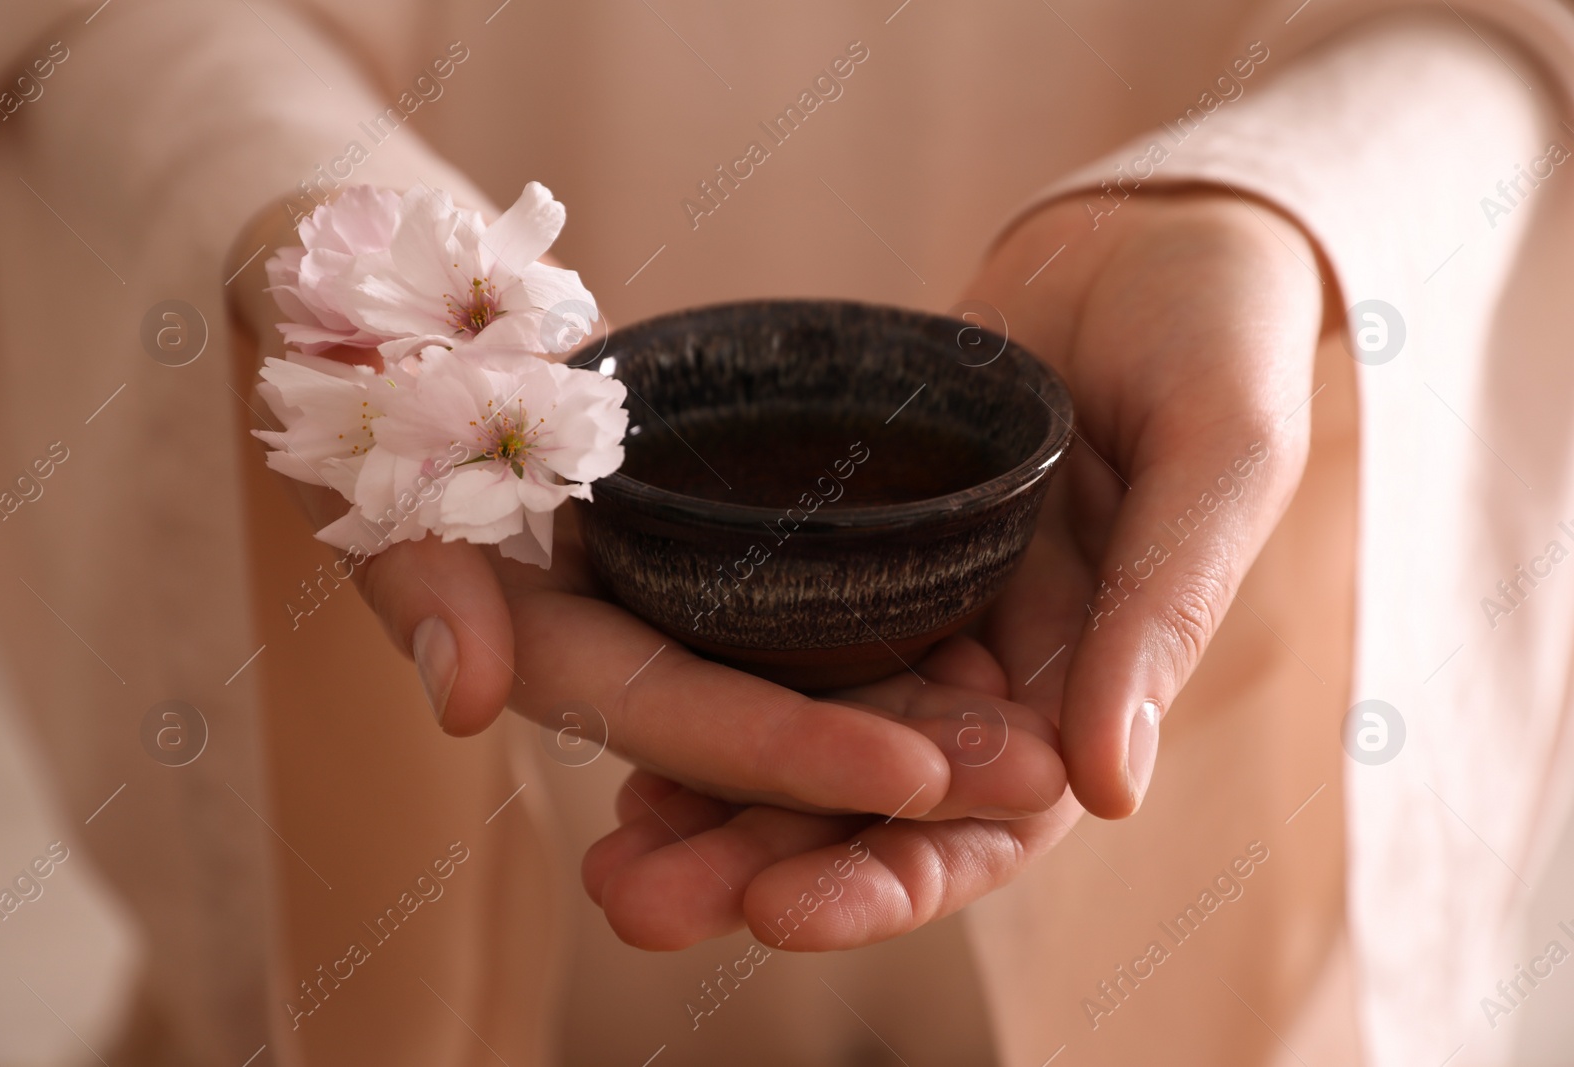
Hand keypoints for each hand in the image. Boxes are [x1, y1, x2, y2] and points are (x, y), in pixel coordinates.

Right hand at [223, 198, 1065, 825]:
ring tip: (1047, 751)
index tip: (917, 775)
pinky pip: (812, 610)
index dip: (787, 751)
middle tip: (1037, 786)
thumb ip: (419, 574)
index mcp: (545, 646)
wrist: (404, 307)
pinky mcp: (714, 555)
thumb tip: (463, 701)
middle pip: (764, 727)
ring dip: (921, 723)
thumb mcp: (380, 448)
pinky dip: (896, 643)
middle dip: (891, 770)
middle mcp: (620, 646)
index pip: (675, 715)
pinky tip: (999, 659)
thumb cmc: (379, 364)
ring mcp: (672, 606)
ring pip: (805, 684)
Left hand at [581, 189, 1323, 949]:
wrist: (1145, 240)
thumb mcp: (1216, 460)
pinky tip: (615, 722)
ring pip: (801, 729)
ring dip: (705, 795)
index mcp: (1084, 684)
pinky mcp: (852, 541)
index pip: (981, 824)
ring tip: (605, 855)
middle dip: (757, 860)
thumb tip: (1110, 789)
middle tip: (633, 906)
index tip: (779, 914)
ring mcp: (913, 606)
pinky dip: (700, 674)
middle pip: (865, 799)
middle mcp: (984, 669)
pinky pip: (769, 621)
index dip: (886, 877)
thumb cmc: (1218, 336)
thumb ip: (1163, 612)